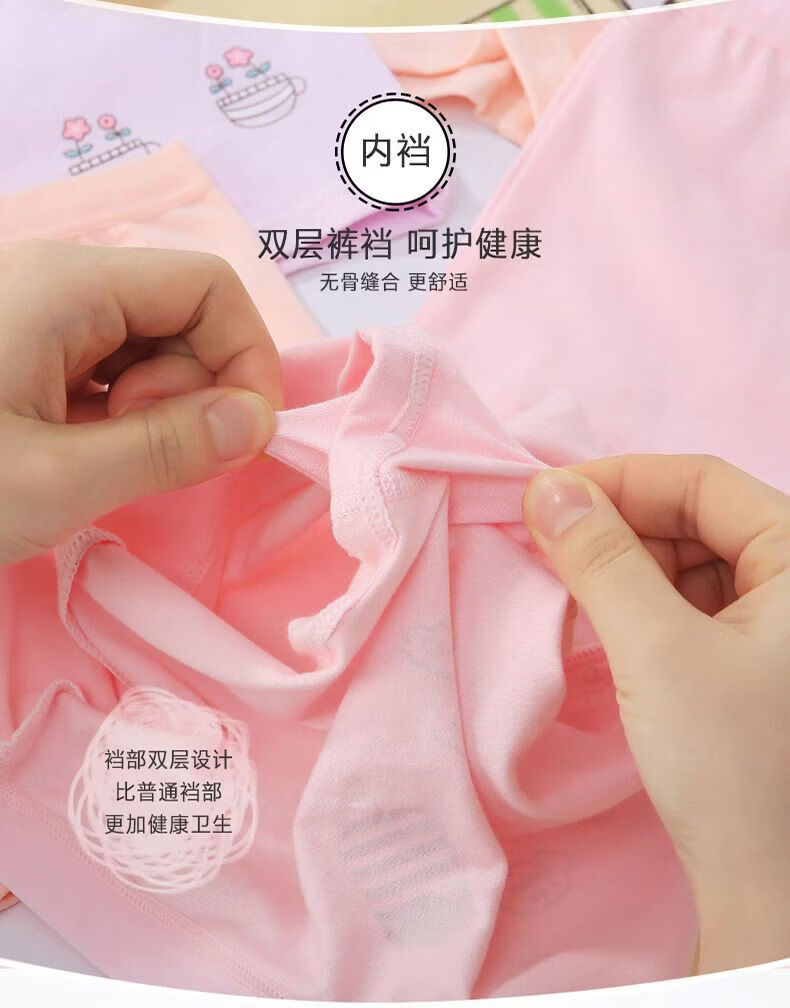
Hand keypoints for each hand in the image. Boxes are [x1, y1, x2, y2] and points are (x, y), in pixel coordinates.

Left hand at [0, 240, 281, 566]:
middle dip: (189, 388)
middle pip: (181, 313)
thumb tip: (258, 423)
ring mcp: (36, 313)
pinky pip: (105, 367)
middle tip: (140, 453)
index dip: (247, 357)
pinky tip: (76, 451)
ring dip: (151, 407)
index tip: (244, 437)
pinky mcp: (22, 348)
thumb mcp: (56, 480)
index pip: (208, 284)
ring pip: (147, 344)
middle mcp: (57, 280)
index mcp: (68, 285)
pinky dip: (116, 413)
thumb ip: (169, 448)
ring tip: (93, 457)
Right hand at [523, 454, 789, 972]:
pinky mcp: (760, 659)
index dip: (620, 478)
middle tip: (549, 546)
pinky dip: (644, 602)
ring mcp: (784, 624)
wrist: (769, 890)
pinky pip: (695, 602)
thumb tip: (548, 488)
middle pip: (699, 517)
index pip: (704, 482)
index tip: (546, 497)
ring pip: (692, 560)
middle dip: (619, 526)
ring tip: (573, 588)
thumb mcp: (657, 650)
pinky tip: (607, 621)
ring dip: (627, 565)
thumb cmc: (731, 767)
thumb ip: (601, 559)